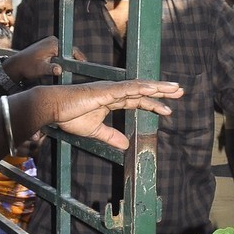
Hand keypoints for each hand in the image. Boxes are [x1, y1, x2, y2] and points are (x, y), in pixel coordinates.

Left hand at [5, 36, 85, 85]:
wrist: (15, 66)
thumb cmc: (26, 67)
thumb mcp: (40, 69)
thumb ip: (50, 69)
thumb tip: (59, 70)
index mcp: (53, 43)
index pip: (72, 50)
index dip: (79, 59)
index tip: (84, 66)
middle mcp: (53, 41)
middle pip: (70, 51)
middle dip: (74, 60)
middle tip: (79, 70)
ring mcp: (50, 43)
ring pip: (65, 53)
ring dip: (68, 61)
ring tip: (72, 70)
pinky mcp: (48, 47)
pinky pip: (60, 53)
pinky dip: (62, 60)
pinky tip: (62, 67)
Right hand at [31, 78, 182, 149]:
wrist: (52, 108)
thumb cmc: (69, 116)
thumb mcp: (95, 131)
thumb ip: (111, 136)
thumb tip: (125, 146)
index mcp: (113, 100)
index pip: (138, 101)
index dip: (154, 104)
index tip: (169, 109)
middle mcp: (115, 92)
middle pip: (143, 90)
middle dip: (162, 91)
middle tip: (180, 91)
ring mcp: (111, 90)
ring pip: (139, 86)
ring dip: (158, 87)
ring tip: (174, 89)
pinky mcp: (105, 91)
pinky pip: (126, 89)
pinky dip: (140, 88)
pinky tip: (153, 88)